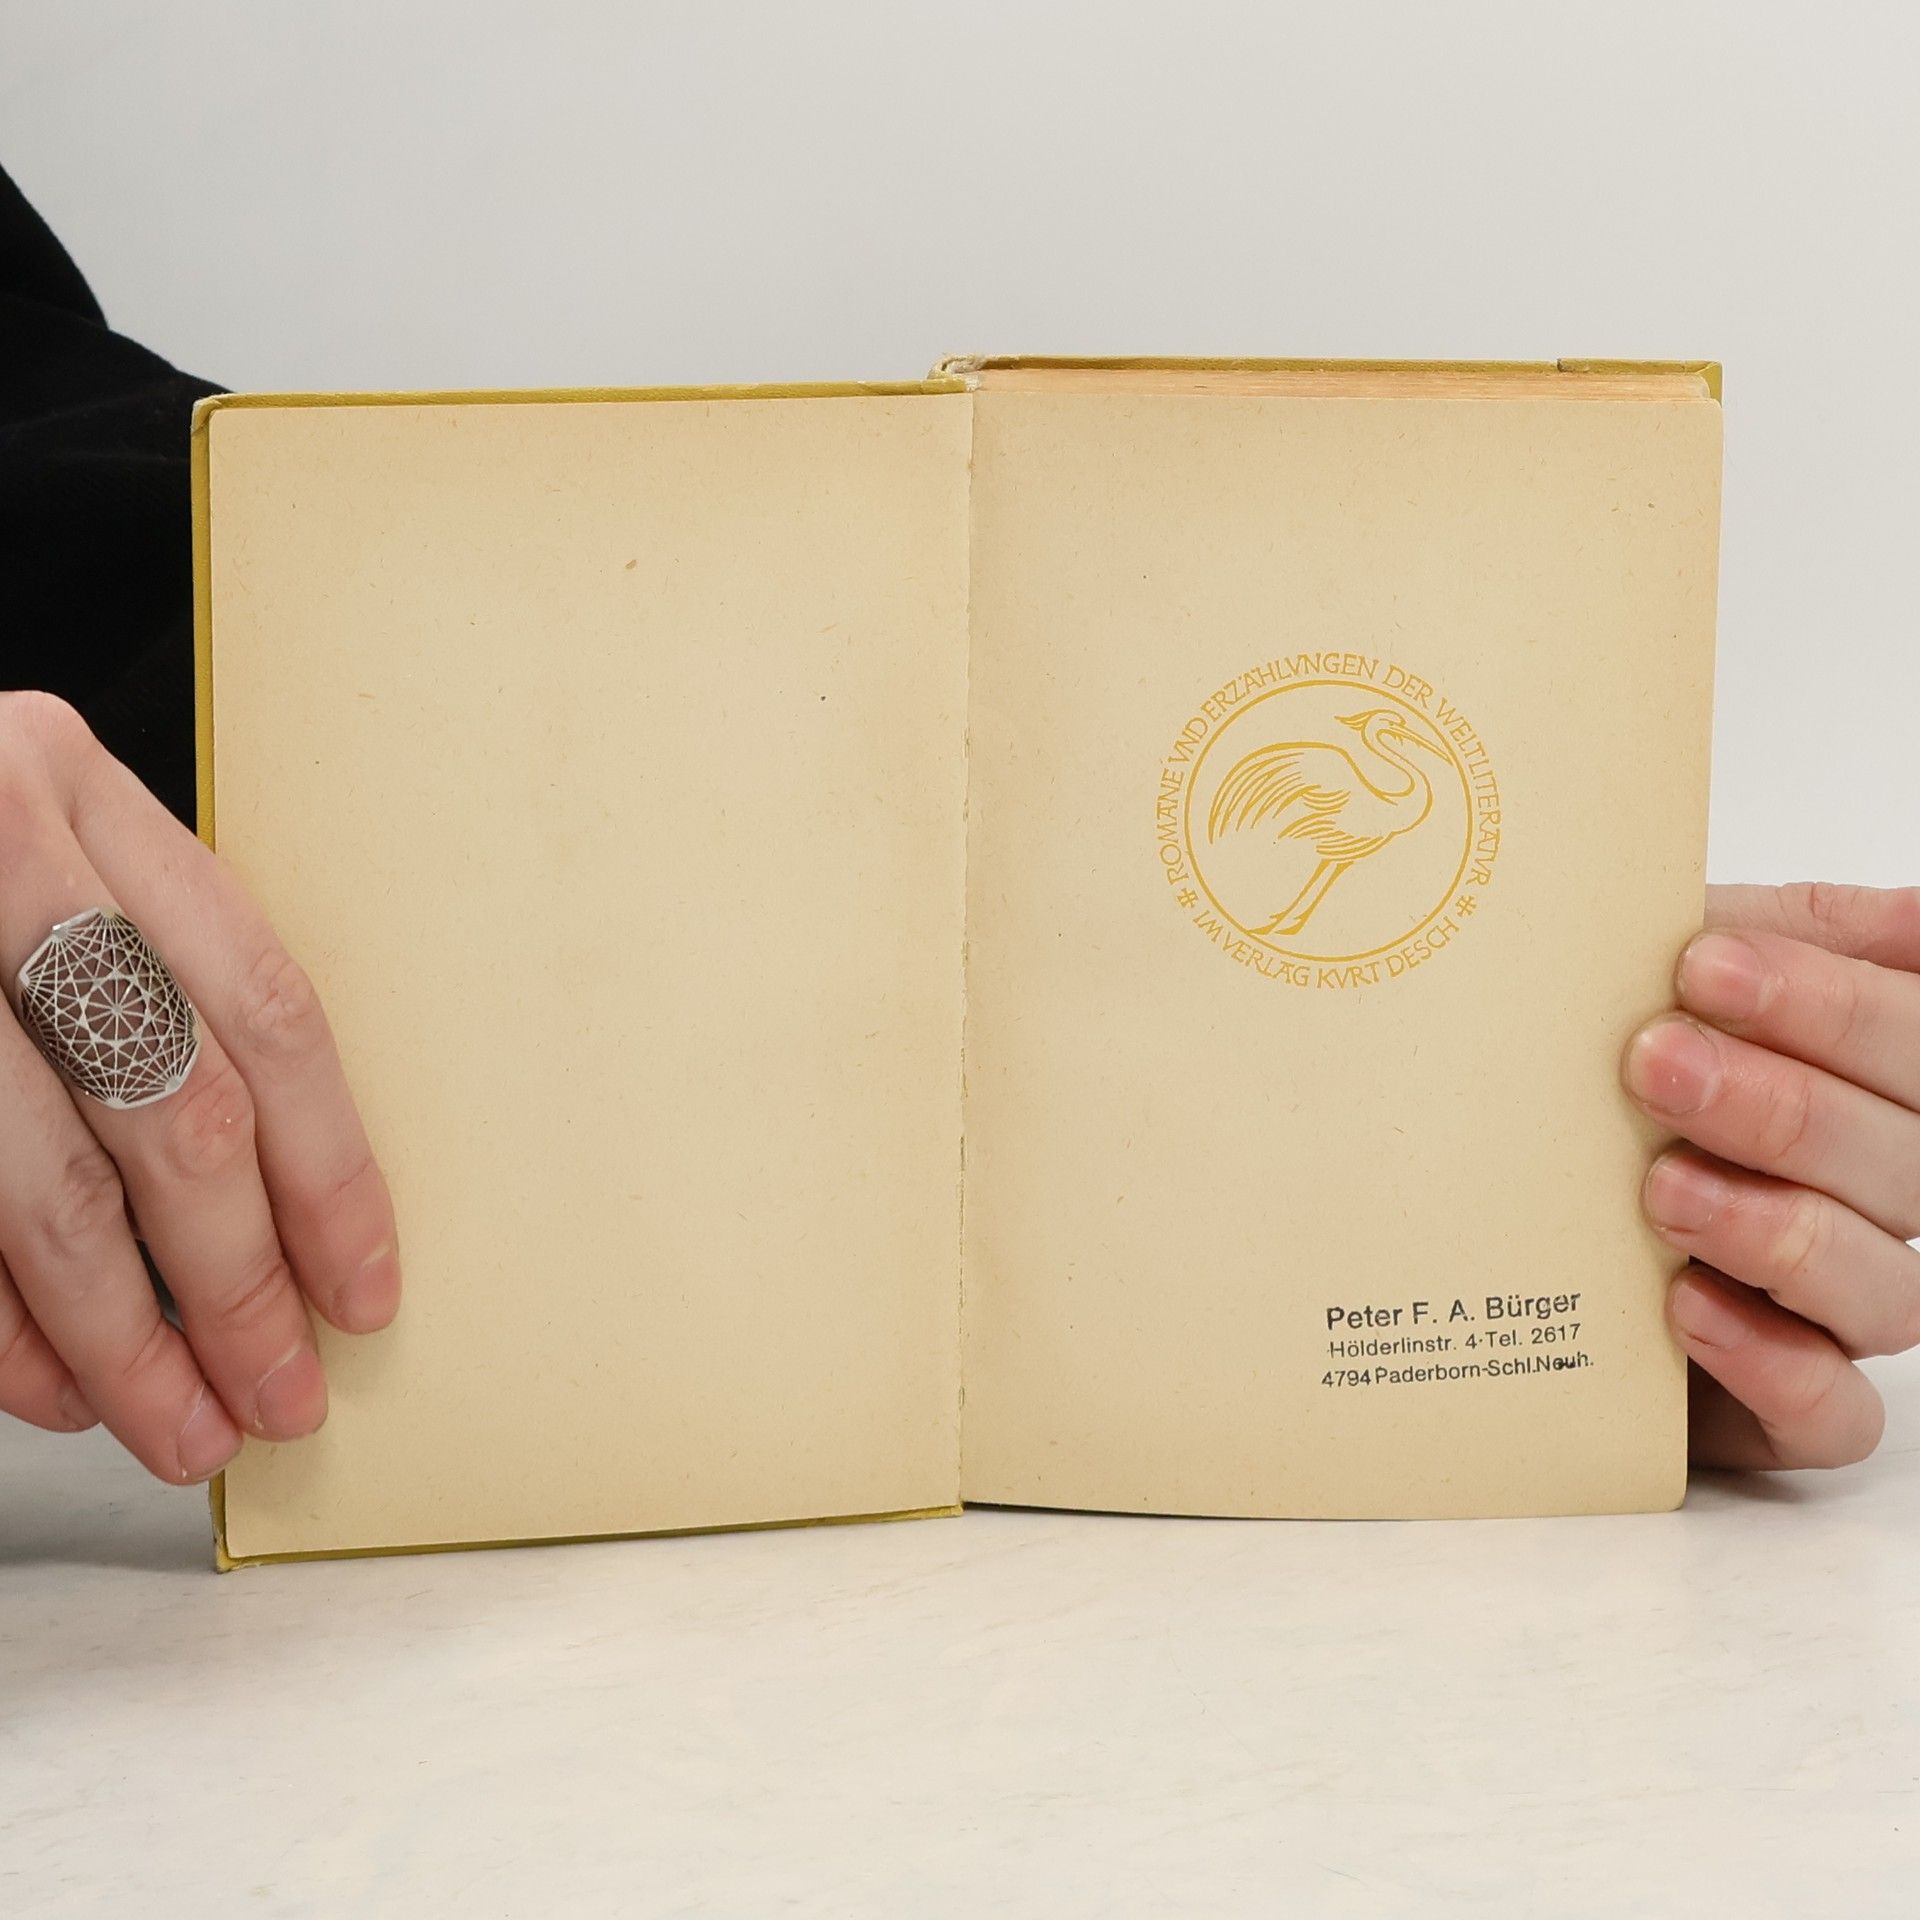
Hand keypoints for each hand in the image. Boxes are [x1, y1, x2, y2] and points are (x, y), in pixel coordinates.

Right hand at [0, 692, 398, 1482]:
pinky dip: (3, 1327)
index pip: (266, 1009)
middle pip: (174, 1112)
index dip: (331, 1171)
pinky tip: (57, 1387)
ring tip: (184, 1428)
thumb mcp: (51, 858)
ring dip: (125, 1342)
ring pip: (48, 1193)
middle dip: (239, 1286)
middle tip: (283, 1394)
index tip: (366, 1291)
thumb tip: (282, 1208)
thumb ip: (156, 978)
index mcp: (80, 793)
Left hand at [1624, 882, 1919, 1470]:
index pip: (1914, 1040)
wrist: (1483, 1225)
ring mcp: (1834, 1308)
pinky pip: (1830, 1412)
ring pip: (1887, 1289)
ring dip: (1777, 1229)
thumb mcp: (1640, 988)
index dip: (1835, 1002)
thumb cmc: (1586, 1090)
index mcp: (1864, 1085)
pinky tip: (1683, 1307)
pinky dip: (1771, 1362)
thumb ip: (1735, 935)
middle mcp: (1870, 1196)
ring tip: (1657, 1187)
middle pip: (1909, 1160)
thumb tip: (1827, 902)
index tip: (1703, 961)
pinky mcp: (1781, 1407)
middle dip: (1786, 1103)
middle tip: (1654, 1060)